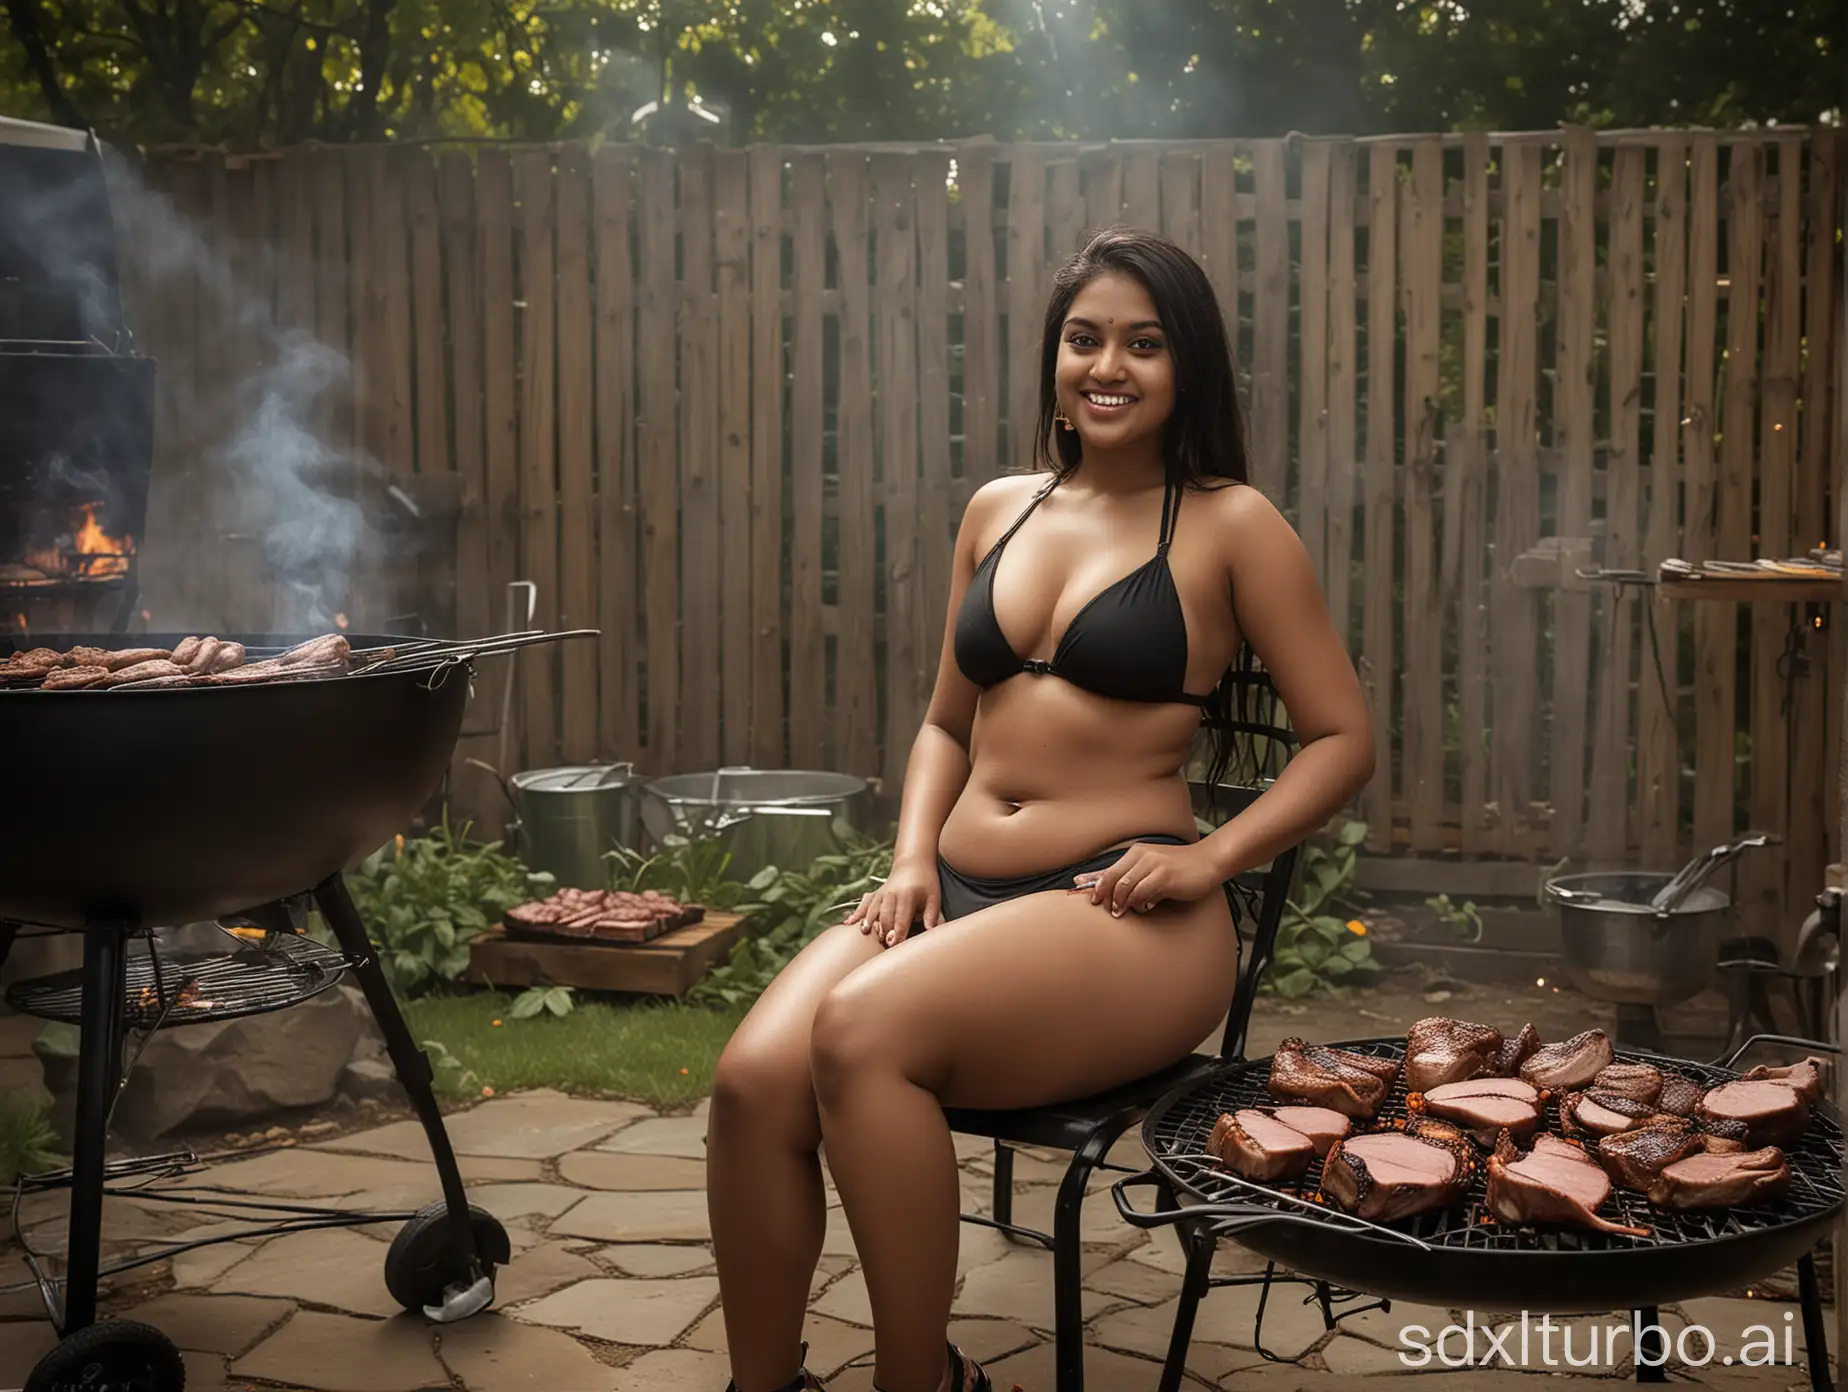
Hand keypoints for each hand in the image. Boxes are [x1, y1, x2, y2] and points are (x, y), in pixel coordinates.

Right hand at [844, 857, 940, 946]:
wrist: (913, 864)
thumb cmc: (926, 883)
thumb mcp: (934, 897)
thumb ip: (931, 915)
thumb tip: (931, 932)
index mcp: (907, 895)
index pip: (901, 917)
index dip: (898, 932)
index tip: (894, 944)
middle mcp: (891, 894)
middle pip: (885, 915)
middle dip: (883, 930)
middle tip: (883, 944)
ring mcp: (881, 894)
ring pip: (872, 910)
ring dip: (869, 922)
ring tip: (865, 932)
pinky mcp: (875, 894)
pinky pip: (864, 904)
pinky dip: (856, 913)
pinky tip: (849, 923)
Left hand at [1074, 842, 1221, 916]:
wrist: (1207, 861)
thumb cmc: (1179, 868)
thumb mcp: (1152, 869)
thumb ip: (1133, 879)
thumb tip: (1114, 895)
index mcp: (1135, 853)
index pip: (1107, 869)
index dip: (1090, 881)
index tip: (1075, 889)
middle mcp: (1141, 856)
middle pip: (1111, 878)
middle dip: (1104, 896)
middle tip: (1105, 909)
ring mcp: (1153, 865)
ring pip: (1125, 887)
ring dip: (1121, 903)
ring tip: (1122, 912)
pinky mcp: (1165, 876)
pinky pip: (1143, 892)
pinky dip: (1139, 903)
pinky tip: (1145, 907)